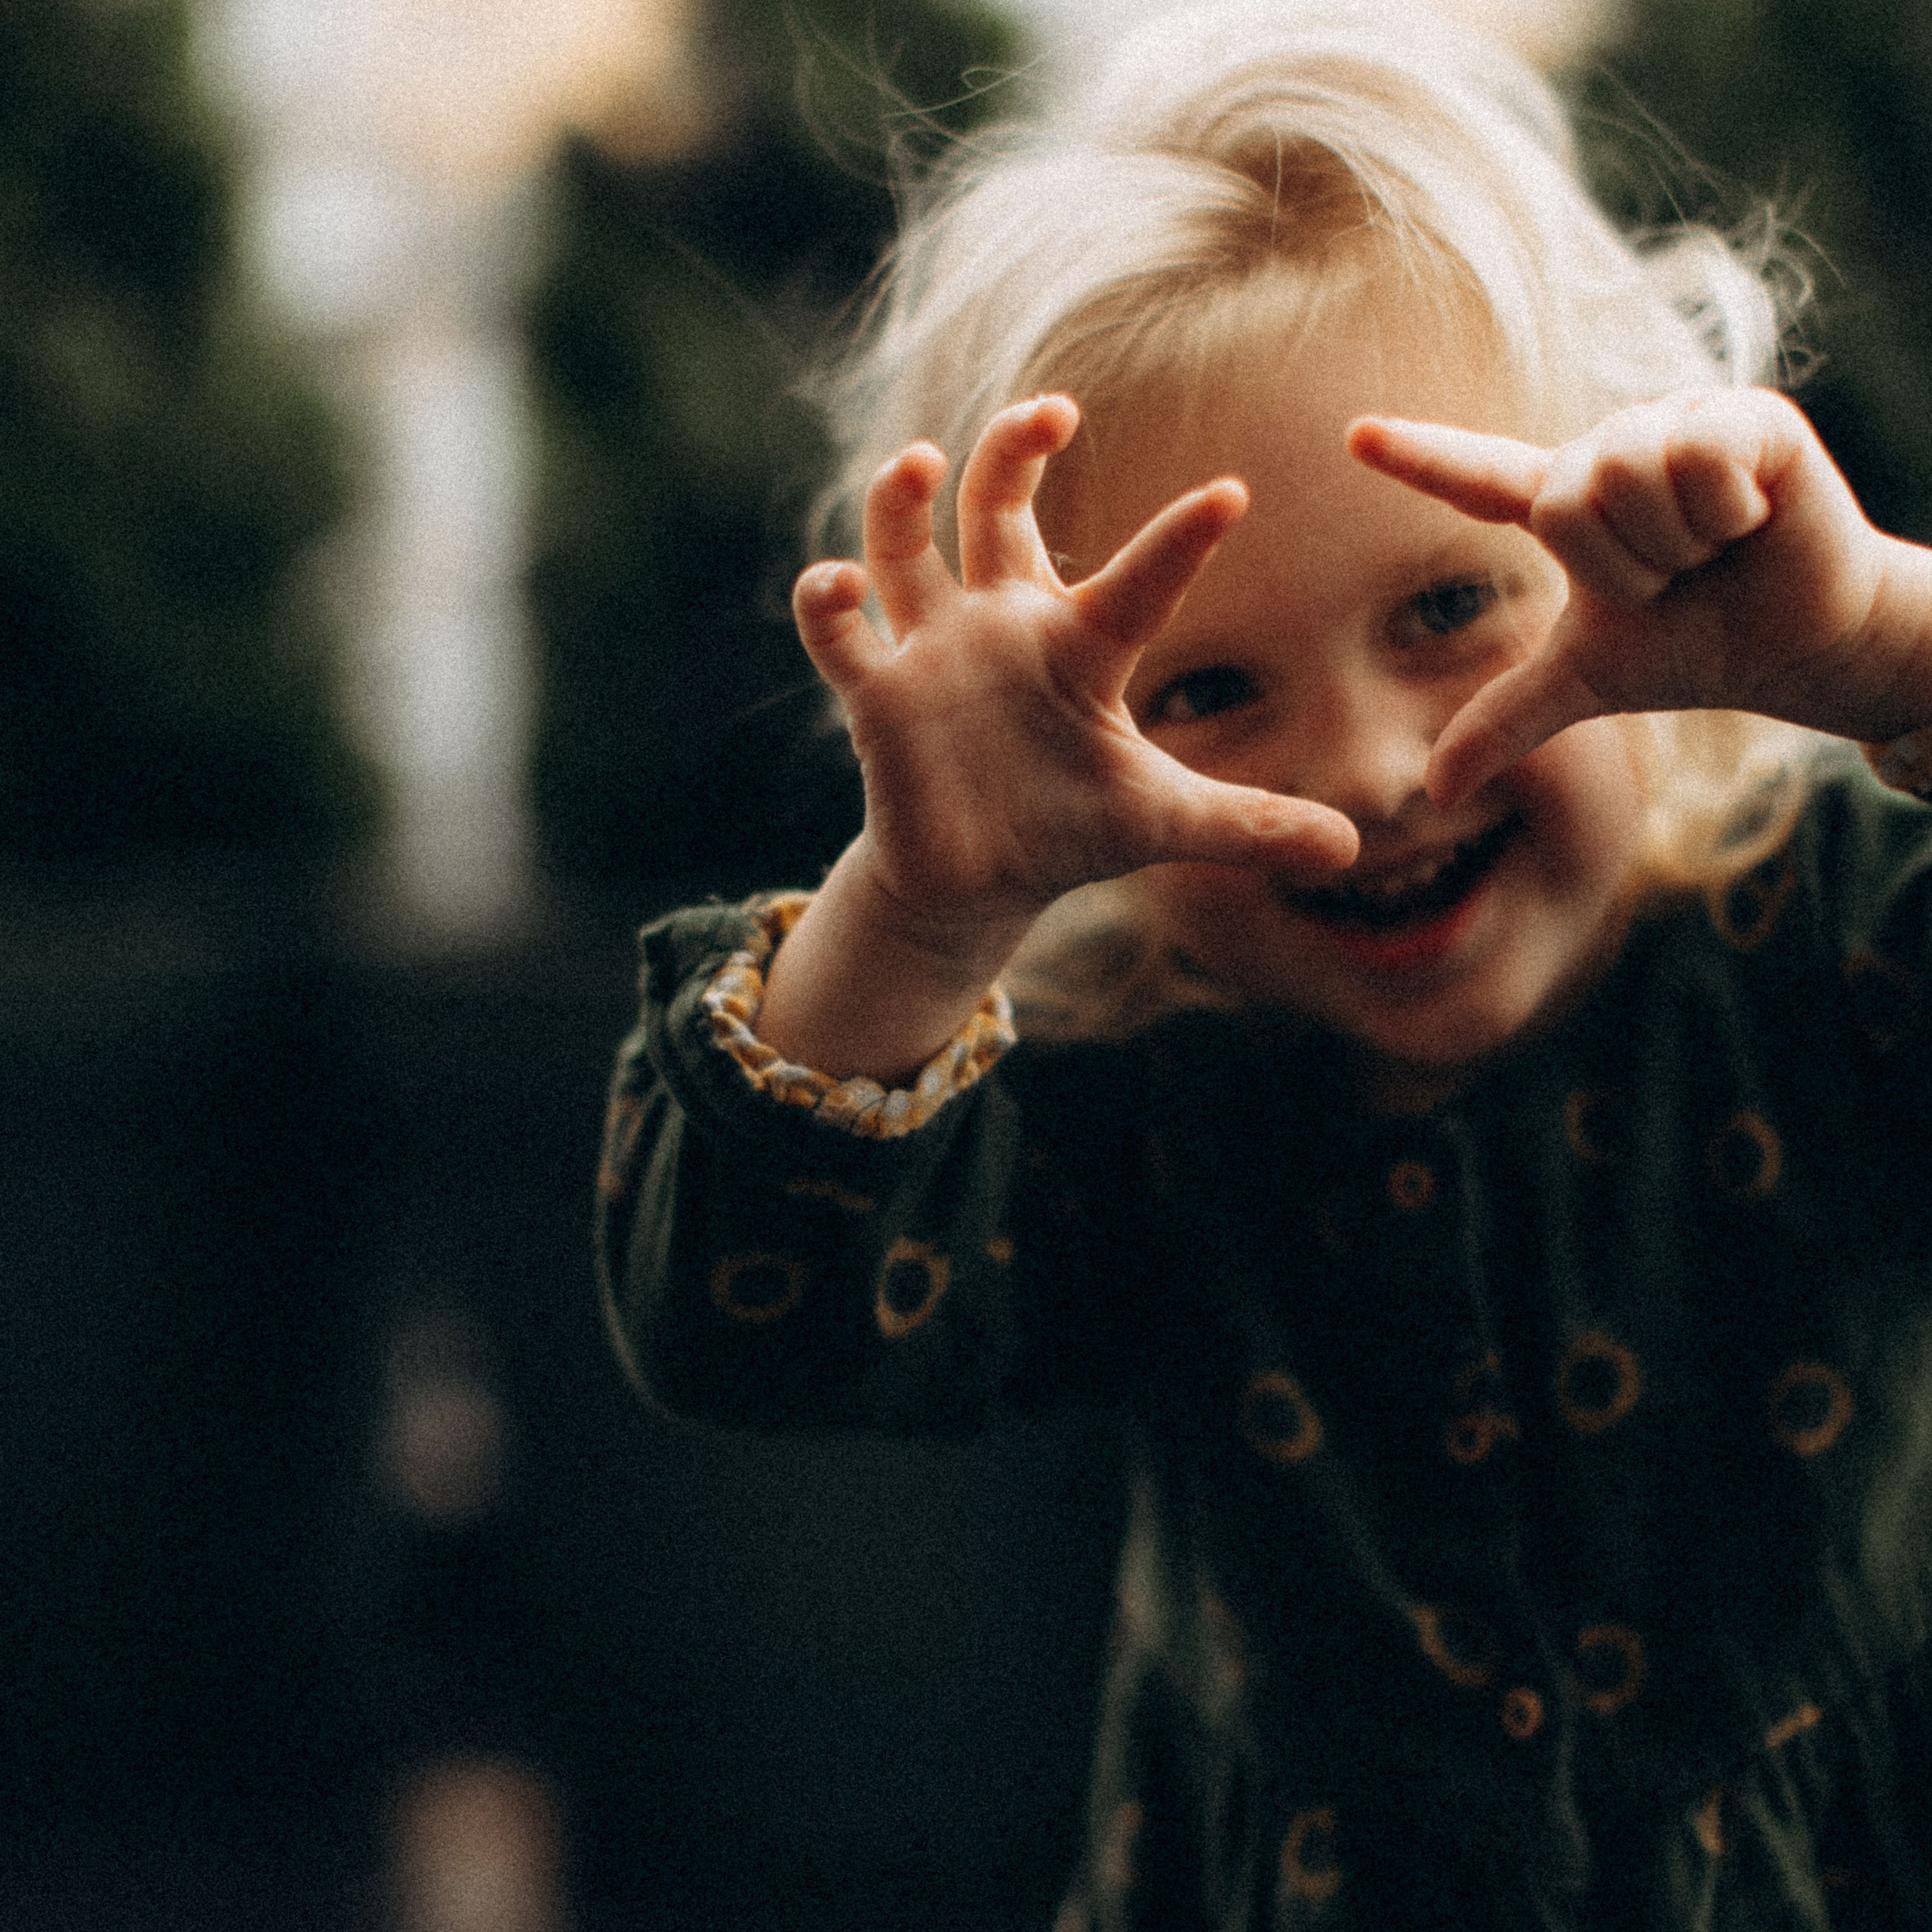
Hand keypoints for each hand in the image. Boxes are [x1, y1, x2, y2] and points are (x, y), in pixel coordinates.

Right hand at [794, 394, 1358, 961]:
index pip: (1137, 579)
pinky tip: (835, 586)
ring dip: (900, 501)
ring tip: (915, 462)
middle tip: (1055, 412)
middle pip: (998, 506)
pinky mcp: (878, 692)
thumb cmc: (1071, 828)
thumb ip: (1251, 825)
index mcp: (1081, 644)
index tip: (1234, 497)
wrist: (977, 876)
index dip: (1180, 540)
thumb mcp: (1164, 824)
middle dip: (1015, 449)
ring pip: (906, 546)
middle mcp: (1004, 623)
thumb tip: (1354, 852)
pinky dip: (828, 606)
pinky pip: (841, 635)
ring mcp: (934, 649)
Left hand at [1349, 389, 1917, 804]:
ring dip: (1673, 541)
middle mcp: (1606, 455)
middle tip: (1670, 579)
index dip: (1418, 456)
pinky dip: (1725, 508)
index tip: (1353, 435)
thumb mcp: (1587, 682)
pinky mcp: (1741, 414)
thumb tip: (1433, 791)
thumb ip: (1505, 720)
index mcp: (1562, 508)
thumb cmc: (1693, 648)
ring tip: (1711, 548)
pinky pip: (1698, 455)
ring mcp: (1671, 424)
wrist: (1800, 646)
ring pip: (1628, 474)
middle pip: (1566, 500)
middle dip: (1621, 566)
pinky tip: (1751, 517)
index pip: (1476, 478)